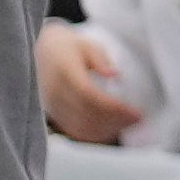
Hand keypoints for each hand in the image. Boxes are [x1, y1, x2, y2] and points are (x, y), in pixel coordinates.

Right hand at [35, 22, 139, 145]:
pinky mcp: (53, 114)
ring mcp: (53, 106)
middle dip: (115, 121)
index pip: (89, 95)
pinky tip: (111, 130)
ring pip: (80, 127)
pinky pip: (73, 131)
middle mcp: (56, 92)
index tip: (136, 112)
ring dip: (106, 130)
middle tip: (138, 119)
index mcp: (65, 72)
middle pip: (86, 114)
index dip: (113, 107)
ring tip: (128, 124)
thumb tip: (115, 75)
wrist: (42, 51)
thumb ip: (101, 59)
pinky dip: (93, 134)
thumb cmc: (69, 47)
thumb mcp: (87, 45)